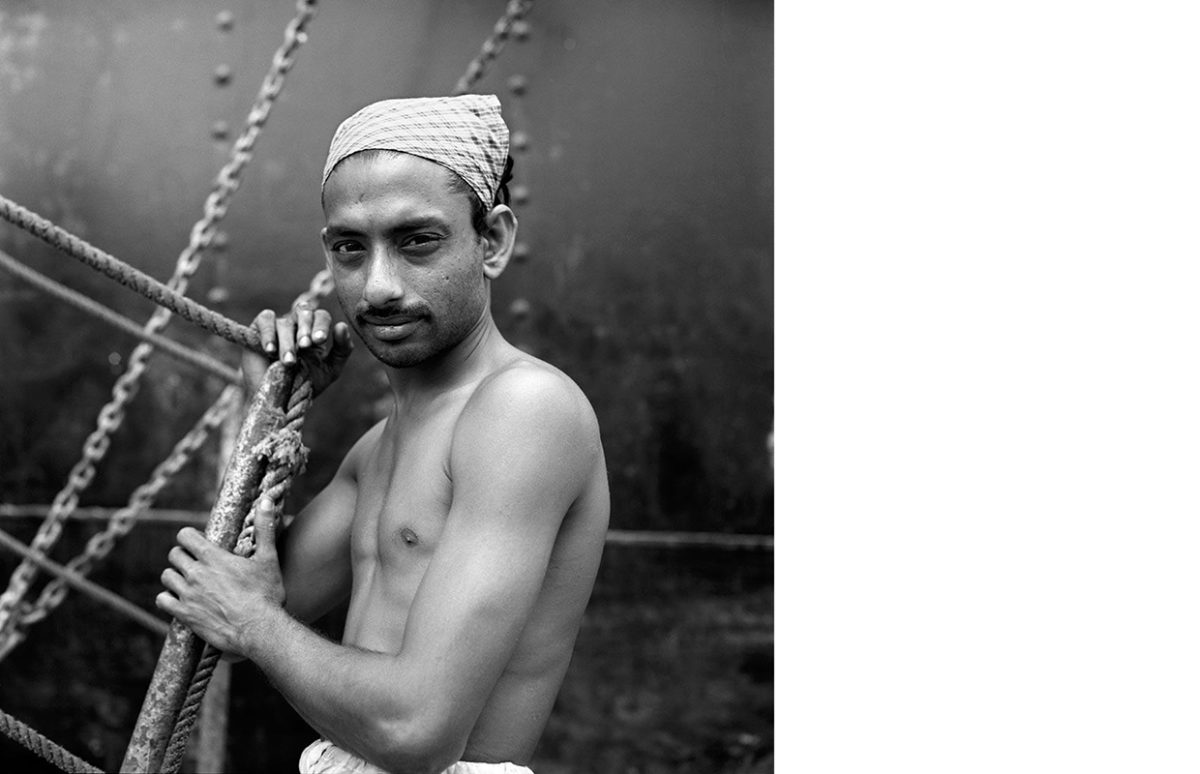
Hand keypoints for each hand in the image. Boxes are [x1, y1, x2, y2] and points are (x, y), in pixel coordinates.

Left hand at [156, 504, 285, 655]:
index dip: (190, 537)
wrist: (259, 629)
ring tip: (188, 580)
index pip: (185, 536)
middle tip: (197, 563)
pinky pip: (162, 600)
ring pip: (166, 576)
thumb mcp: (268, 558)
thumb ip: (264, 528)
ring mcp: (188, 595)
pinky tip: (180, 598)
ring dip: (175, 576)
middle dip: (183, 556)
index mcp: (213, 557)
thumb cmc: (266, 594)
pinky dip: (168, 597)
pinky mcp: (184, 614)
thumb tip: (266, 500)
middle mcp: (196, 573)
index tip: (198, 542)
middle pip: (174, 555)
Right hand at [242, 302, 352, 397]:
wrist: (278, 400)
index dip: (321, 325)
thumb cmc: (305, 383)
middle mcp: (297, 325)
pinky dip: (268, 333)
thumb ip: (342, 350)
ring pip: (285, 322)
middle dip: (306, 328)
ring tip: (289, 362)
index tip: (319, 340)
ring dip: (288, 342)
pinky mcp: (258, 329)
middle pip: (304, 311)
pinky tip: (270, 350)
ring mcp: (278, 326)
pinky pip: (265, 320)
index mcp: (315, 331)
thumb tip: (342, 325)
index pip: (321, 316)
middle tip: (305, 346)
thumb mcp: (330, 369)